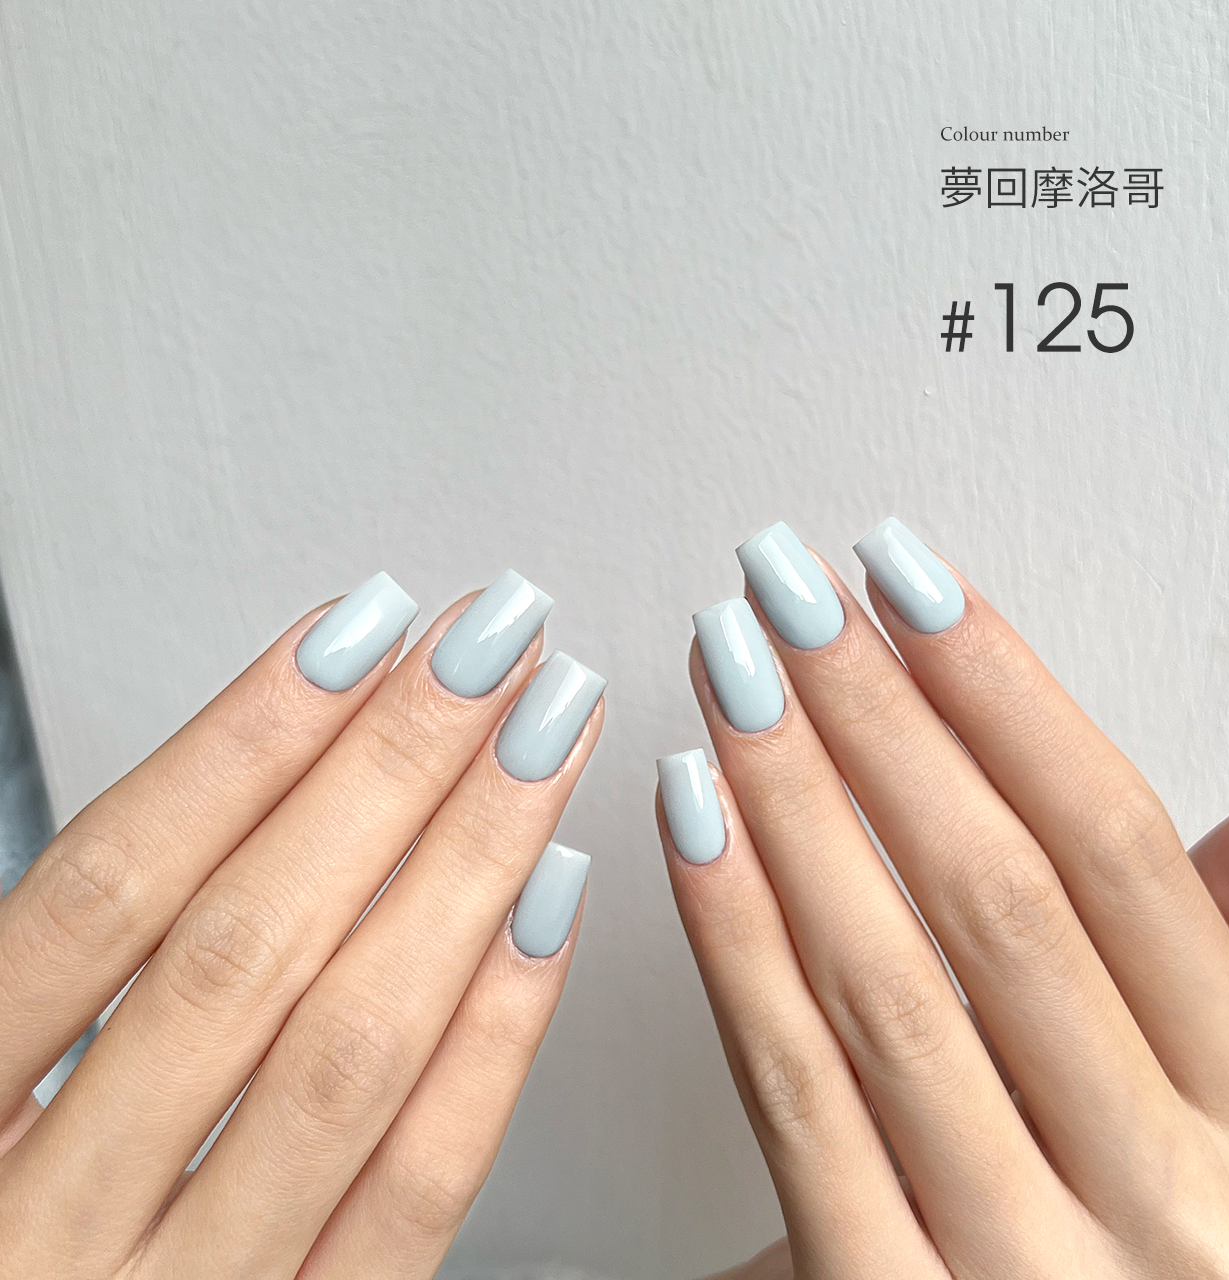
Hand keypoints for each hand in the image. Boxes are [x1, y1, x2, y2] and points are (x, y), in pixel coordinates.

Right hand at [0, 569, 604, 1279]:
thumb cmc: (6, 1231)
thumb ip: (62, 967)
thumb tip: (247, 765)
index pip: (106, 892)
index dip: (240, 743)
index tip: (360, 627)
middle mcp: (51, 1229)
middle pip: (246, 946)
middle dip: (390, 769)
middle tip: (496, 644)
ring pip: (351, 1050)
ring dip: (469, 863)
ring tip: (550, 732)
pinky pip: (420, 1188)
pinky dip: (496, 1032)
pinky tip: (552, 902)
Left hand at [659, 520, 1228, 1278]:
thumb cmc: (1067, 1205)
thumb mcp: (1182, 1098)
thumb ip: (1205, 957)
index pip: (1120, 855)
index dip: (1007, 694)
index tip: (907, 577)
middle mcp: (1155, 1195)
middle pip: (997, 900)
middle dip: (880, 718)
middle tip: (787, 593)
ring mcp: (1017, 1265)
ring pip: (887, 983)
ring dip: (794, 798)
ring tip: (725, 667)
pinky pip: (792, 1088)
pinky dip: (732, 933)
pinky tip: (689, 808)